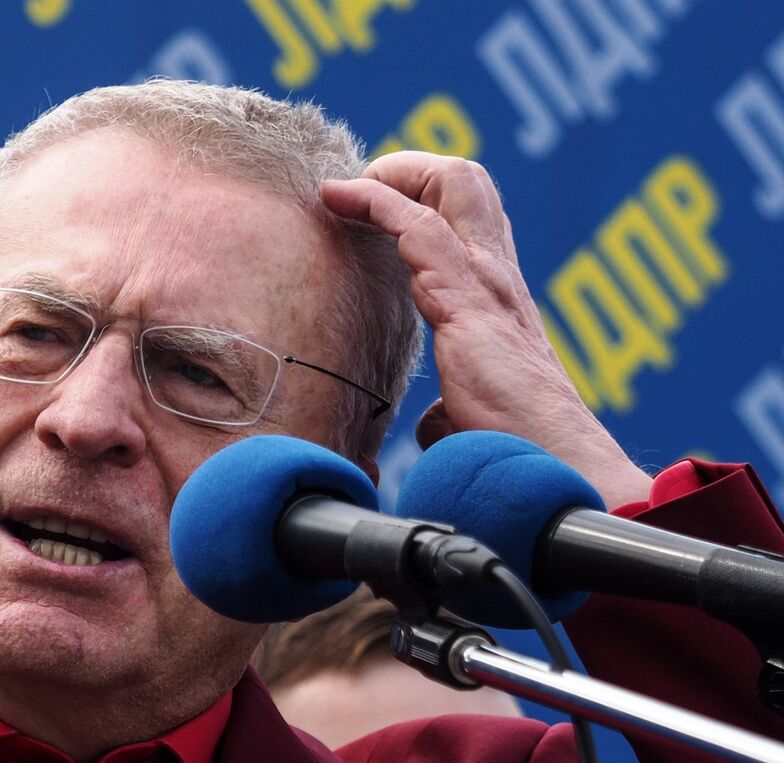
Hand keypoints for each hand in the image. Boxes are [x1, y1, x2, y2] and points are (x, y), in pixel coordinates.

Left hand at [322, 151, 651, 509]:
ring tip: (340, 188)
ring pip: (448, 185)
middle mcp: (496, 276)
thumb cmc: (518, 447)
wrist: (552, 467)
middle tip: (359, 190)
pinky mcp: (467, 302)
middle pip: (464, 181)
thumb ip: (452, 408)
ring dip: (387, 177)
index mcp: (495, 297)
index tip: (369, 209)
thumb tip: (433, 423)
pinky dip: (375, 202)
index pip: (465, 218)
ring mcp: (486, 282)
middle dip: (408, 168)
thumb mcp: (473, 415)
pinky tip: (338, 200)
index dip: (419, 198)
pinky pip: (418, 228)